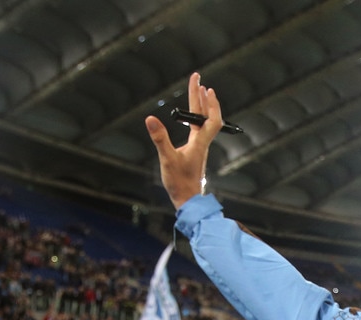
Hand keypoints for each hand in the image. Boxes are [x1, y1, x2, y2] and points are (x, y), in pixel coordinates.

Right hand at [144, 72, 222, 208]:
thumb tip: (150, 118)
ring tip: (198, 91)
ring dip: (200, 106)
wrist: (188, 200)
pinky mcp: (193, 153)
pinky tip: (191, 117)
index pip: (210, 118)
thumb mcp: (167, 159)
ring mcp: (198, 148)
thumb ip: (160, 139)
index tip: (205, 87)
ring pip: (202, 122)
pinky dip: (195, 119)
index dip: (210, 103)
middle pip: (205, 115)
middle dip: (201, 96)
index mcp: (199, 142)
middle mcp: (202, 143)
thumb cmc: (180, 182)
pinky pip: (197, 130)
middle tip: (197, 79)